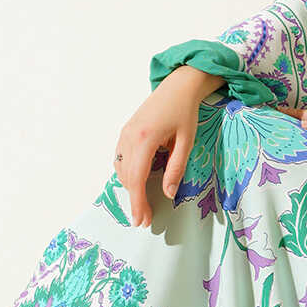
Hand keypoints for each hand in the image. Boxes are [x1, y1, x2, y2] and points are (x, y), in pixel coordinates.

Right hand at [114, 68, 210, 227]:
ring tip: (143, 203)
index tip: (140, 221)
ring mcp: (125, 133)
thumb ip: (176, 168)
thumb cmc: (185, 111)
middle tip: (145, 218)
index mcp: (145, 139)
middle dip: (135, 199)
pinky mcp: (126, 131)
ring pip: (121, 169)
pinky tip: (138, 181)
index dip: (137, 202)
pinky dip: (127, 173)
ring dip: (130, 187)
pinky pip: (121, 158)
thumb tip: (168, 193)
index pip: (136, 178)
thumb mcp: (186, 141)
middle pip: (127, 177)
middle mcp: (129, 137)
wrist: (177, 86)